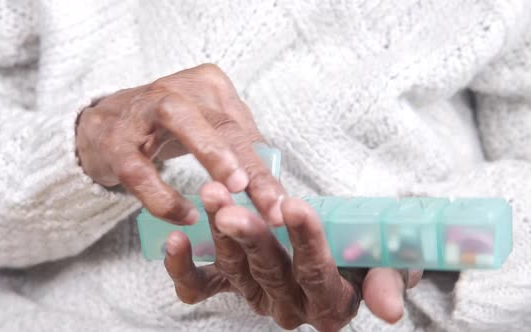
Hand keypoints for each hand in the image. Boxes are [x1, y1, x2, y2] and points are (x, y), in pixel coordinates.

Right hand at [76, 64, 285, 224]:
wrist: (102, 124)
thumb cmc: (165, 130)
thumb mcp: (206, 130)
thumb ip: (237, 150)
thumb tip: (273, 187)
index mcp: (208, 86)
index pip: (243, 130)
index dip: (265, 171)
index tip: (282, 207)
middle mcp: (177, 89)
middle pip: (223, 124)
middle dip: (249, 166)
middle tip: (270, 202)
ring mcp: (142, 108)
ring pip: (182, 122)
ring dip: (212, 155)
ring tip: (234, 191)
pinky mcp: (113, 137)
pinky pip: (140, 168)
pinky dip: (162, 196)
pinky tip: (185, 215)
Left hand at [164, 182, 421, 330]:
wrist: (345, 240)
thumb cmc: (368, 247)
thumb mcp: (389, 260)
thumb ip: (386, 281)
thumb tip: (389, 310)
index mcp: (330, 303)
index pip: (317, 275)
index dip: (306, 241)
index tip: (293, 205)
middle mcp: (290, 306)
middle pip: (269, 271)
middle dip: (250, 235)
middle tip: (230, 204)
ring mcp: (257, 296)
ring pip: (235, 269)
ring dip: (219, 233)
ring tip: (210, 195)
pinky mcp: (230, 285)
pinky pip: (201, 287)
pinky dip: (184, 269)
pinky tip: (174, 242)